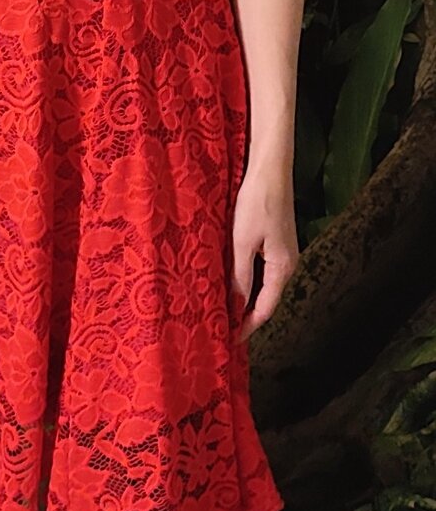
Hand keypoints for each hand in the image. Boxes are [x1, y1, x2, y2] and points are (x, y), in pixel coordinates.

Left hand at [230, 169, 298, 342]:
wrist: (270, 170)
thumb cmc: (257, 203)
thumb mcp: (243, 241)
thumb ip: (241, 274)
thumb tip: (236, 305)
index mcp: (283, 268)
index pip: (265, 308)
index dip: (248, 326)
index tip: (231, 340)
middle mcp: (287, 263)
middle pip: (266, 299)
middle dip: (246, 315)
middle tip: (223, 328)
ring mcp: (282, 251)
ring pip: (263, 284)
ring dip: (246, 297)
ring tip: (225, 309)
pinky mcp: (275, 240)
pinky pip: (261, 269)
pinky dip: (248, 280)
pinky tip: (232, 280)